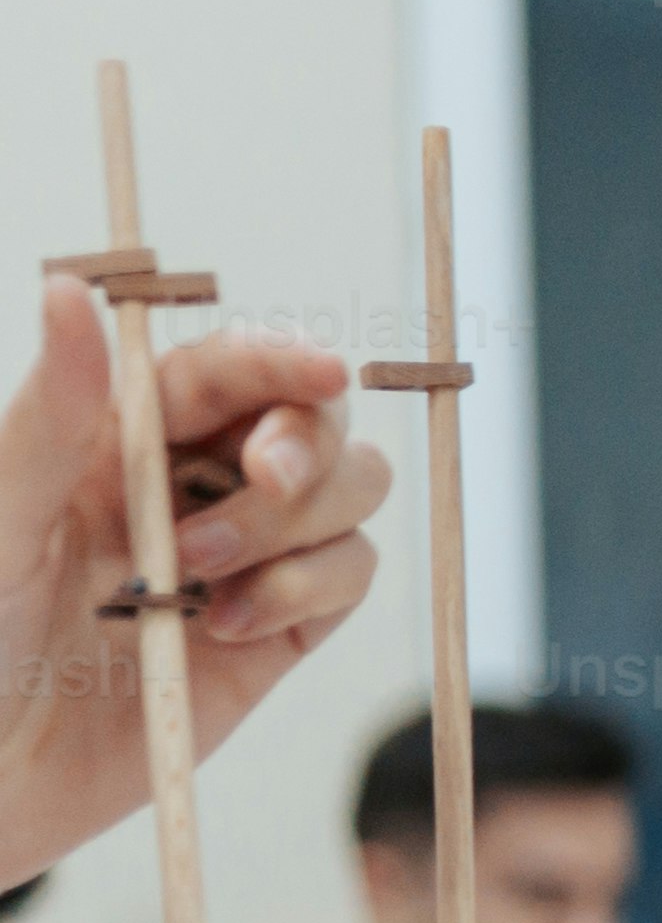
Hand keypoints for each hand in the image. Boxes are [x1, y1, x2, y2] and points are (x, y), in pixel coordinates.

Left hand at [0, 287, 384, 893]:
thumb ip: (52, 412)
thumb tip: (70, 289)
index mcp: (118, 440)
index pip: (223, 370)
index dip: (280, 359)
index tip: (319, 372)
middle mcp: (191, 488)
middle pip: (311, 423)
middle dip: (304, 447)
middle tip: (262, 483)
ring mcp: (242, 560)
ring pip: (347, 496)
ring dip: (296, 525)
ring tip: (202, 576)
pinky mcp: (278, 634)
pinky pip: (348, 577)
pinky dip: (308, 590)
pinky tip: (229, 627)